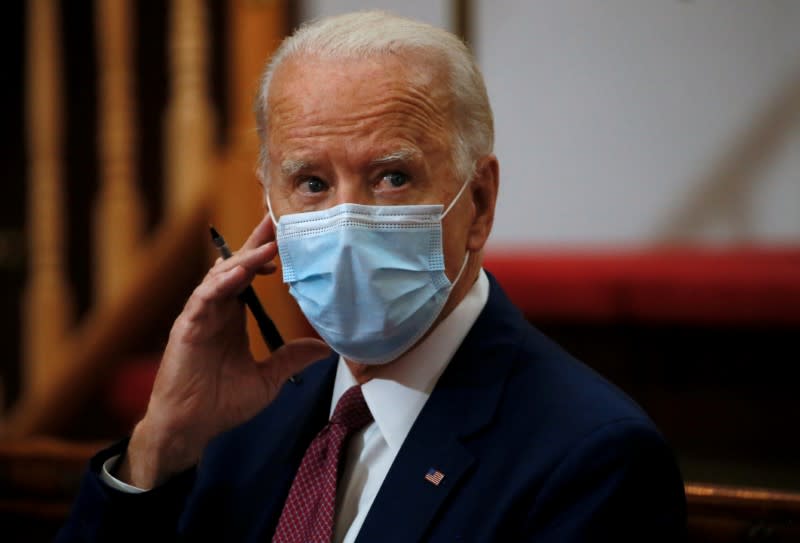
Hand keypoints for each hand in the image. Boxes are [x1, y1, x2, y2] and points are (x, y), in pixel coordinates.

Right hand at [117, 215, 328, 487]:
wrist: (189, 429)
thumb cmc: (221, 404)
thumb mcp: (268, 379)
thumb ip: (291, 358)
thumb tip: (324, 348)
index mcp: (232, 317)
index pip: (249, 275)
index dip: (264, 254)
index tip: (286, 235)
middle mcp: (215, 310)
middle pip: (235, 266)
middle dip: (255, 242)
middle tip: (276, 219)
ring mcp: (199, 316)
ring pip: (220, 276)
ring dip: (244, 259)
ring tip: (270, 245)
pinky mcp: (187, 328)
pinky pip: (203, 299)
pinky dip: (221, 284)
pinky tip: (240, 273)